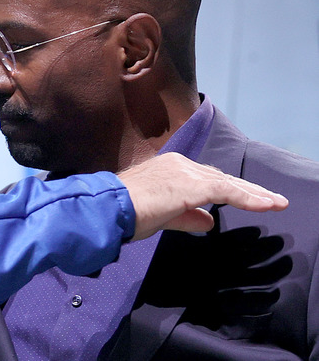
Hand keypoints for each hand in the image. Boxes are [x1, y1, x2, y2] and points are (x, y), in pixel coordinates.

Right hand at [117, 153, 287, 240]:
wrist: (110, 208)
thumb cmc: (126, 214)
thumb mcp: (162, 216)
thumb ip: (186, 216)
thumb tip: (208, 220)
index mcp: (169, 168)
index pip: (206, 178)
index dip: (230, 190)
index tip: (250, 198)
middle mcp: (179, 164)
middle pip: (220, 177)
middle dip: (248, 190)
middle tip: (272, 200)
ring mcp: (185, 172)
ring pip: (227, 183)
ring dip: (254, 194)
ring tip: (275, 203)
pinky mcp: (191, 185)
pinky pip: (227, 191)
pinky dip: (249, 199)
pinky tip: (265, 205)